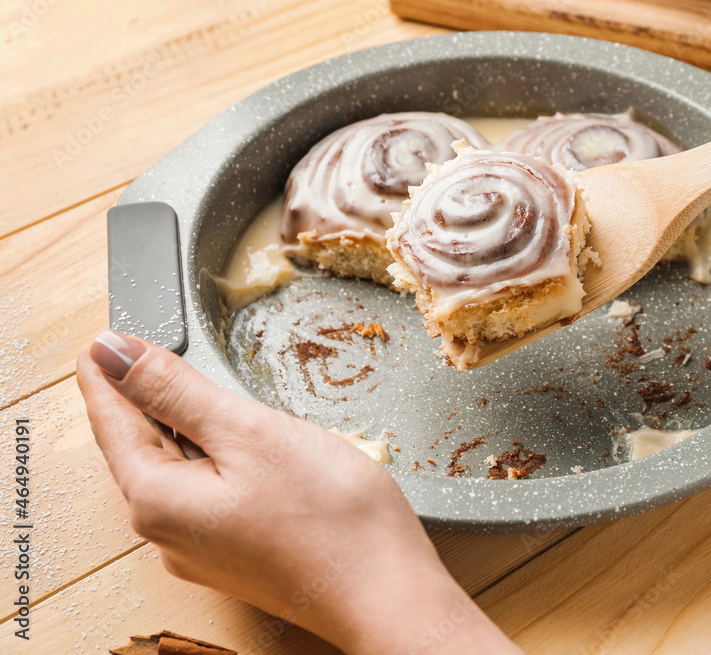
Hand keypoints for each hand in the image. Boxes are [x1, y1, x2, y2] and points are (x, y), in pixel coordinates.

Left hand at [77, 331, 520, 653]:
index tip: (99, 339)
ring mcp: (201, 551)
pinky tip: (232, 441)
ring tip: (186, 387)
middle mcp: (166, 534)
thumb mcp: (250, 433)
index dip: (107, 372)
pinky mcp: (235, 556)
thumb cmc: (331, 517)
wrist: (388, 593)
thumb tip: (112, 352)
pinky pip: (203, 495)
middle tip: (141, 351)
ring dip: (178, 427)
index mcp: (156, 500)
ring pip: (174, 471)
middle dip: (140, 398)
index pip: (112, 420)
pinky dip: (208, 458)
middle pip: (139, 448)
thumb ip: (177, 392)